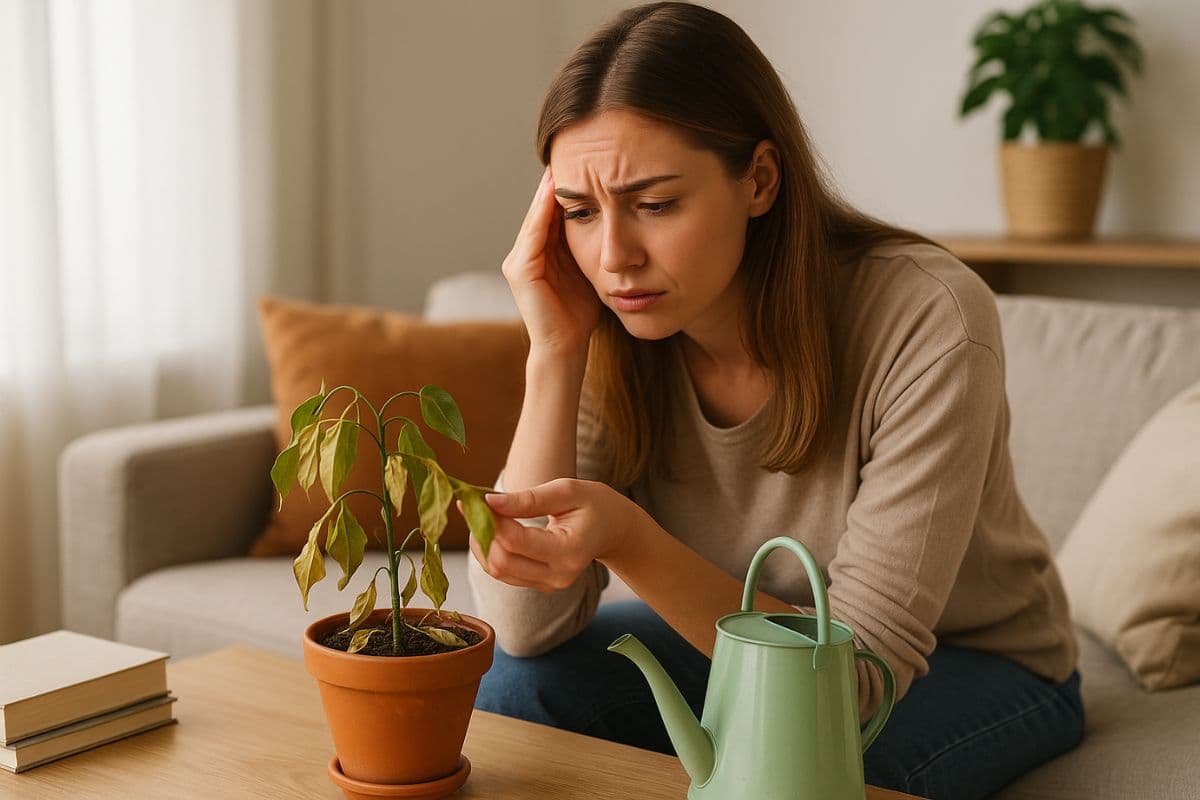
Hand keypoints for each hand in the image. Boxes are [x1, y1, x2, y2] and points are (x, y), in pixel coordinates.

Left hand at [463, 478, 642, 592]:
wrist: (613, 530)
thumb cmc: (594, 504)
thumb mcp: (566, 491)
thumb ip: (528, 498)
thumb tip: (488, 501)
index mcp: (570, 550)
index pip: (517, 541)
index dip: (492, 520)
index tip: (478, 497)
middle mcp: (559, 575)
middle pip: (502, 562)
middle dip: (482, 533)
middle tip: (476, 506)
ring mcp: (549, 585)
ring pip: (498, 571)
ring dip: (482, 543)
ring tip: (484, 515)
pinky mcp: (539, 585)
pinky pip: (504, 573)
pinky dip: (492, 551)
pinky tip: (493, 529)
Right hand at [502, 168, 601, 358]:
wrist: (566, 347)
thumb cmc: (580, 314)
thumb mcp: (588, 270)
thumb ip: (590, 246)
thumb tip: (611, 219)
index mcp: (542, 253)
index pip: (554, 214)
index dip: (568, 190)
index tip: (583, 163)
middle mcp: (525, 254)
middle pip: (543, 211)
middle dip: (556, 184)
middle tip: (570, 152)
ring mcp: (519, 261)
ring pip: (537, 217)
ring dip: (548, 191)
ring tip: (561, 164)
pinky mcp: (520, 270)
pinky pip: (534, 233)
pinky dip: (543, 211)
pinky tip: (554, 192)